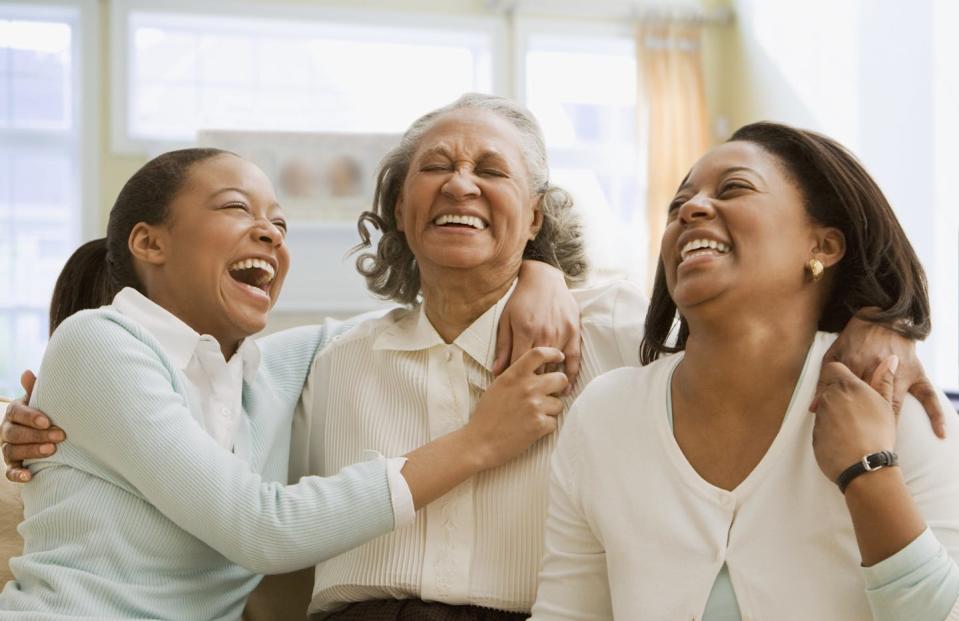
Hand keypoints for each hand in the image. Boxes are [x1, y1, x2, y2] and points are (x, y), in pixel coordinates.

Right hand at [2, 370, 64, 481]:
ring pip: (12, 450)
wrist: (45, 431)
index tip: (47, 421)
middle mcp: (6, 430)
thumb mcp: (41, 400)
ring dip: (31, 451)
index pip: (16, 413)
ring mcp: (8, 448)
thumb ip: (34, 389)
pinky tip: (29, 476)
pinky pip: (10, 471)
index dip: (30, 417)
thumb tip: (26, 373)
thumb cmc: (45, 412)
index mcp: (14, 412)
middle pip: (14, 433)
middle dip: (36, 435)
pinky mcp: (12, 464)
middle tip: (60, 436)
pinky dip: (17, 475)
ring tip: (52, 450)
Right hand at [468, 346, 567, 469]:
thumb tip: (535, 372)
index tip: (559, 358)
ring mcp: (535, 406)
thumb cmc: (486, 416)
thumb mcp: (497, 387)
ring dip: (550, 411)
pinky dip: (545, 427)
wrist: (480, 443)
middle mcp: (527, 387)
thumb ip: (516, 377)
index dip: (554, 354)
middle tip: (551, 395)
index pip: (539, 354)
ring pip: (559, 404)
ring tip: (533, 417)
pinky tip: (530, 429)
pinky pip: (554, 422)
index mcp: (514, 375)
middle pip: (560, 378)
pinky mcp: (540, 424)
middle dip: (559, 387)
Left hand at [494, 260, 580, 390]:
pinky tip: (567, 387)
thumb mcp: (506, 320)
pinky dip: (571, 374)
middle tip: (528, 398)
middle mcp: (545, 334)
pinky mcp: (574, 331)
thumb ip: (503, 347)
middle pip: (539, 369)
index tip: (513, 391)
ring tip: (544, 397)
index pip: (520, 366)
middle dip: (532, 385)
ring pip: (555, 366)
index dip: (516, 381)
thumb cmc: (521, 299)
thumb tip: (496, 372)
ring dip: (550, 382)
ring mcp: (561, 333)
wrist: (544, 279)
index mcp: (525, 331)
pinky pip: (574, 358)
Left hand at [812, 355, 897, 482]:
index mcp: (848, 386)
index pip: (833, 367)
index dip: (840, 373)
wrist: (866, 467)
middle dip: (839, 394)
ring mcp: (820, 414)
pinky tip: (845, 438)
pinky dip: (830, 429)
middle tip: (857, 409)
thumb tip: (890, 359)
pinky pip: (821, 425)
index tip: (850, 383)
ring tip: (854, 427)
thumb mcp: (886, 405)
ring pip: (824, 407)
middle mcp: (830, 397)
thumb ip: (884, 380)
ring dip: (835, 412)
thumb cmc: (879, 435)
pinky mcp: (814, 432)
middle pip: (828, 387)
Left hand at [821, 309, 945, 437]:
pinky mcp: (917, 373)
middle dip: (865, 425)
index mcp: (854, 365)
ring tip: (882, 442)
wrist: (882, 316)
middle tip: (861, 445)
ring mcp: (900, 372)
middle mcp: (877, 369)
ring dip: (888, 423)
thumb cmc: (854, 339)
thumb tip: (814, 408)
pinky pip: (929, 396)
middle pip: (870, 403)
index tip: (842, 438)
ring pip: (894, 403)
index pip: (847, 398)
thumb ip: (824, 381)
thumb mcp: (834, 355)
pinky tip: (940, 433)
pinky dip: (936, 414)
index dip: (844, 419)